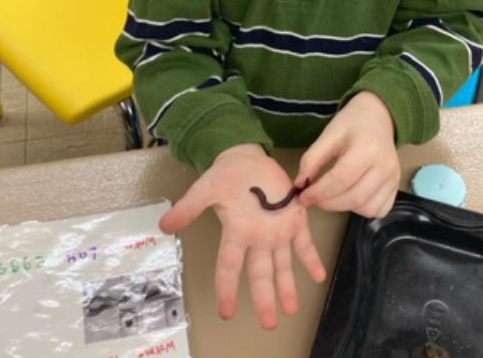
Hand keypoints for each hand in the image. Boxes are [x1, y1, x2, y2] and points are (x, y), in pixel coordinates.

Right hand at [159, 144, 325, 328]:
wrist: (247, 159)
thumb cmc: (225, 175)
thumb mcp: (205, 188)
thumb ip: (189, 207)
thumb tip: (163, 225)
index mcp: (236, 232)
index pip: (229, 266)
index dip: (227, 289)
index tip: (227, 312)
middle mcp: (257, 238)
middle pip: (260, 273)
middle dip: (264, 298)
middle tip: (268, 323)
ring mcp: (277, 230)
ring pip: (282, 264)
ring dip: (287, 286)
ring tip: (291, 309)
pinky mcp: (294, 219)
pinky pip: (304, 242)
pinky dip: (312, 258)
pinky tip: (319, 275)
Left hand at [296, 91, 399, 217]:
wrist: (378, 117)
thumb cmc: (351, 125)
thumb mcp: (328, 135)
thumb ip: (312, 159)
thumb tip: (300, 185)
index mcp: (367, 148)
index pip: (341, 179)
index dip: (319, 192)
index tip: (303, 196)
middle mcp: (385, 166)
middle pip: (354, 197)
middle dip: (328, 203)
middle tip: (313, 198)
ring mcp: (393, 178)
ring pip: (366, 209)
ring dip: (344, 207)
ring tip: (332, 195)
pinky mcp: (396, 187)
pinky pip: (378, 211)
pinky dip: (361, 210)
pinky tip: (350, 196)